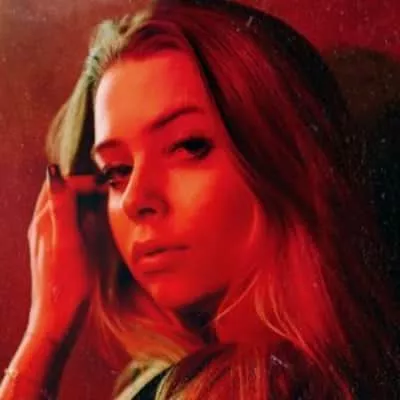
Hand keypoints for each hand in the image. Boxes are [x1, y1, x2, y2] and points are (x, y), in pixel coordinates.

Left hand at [26, 165, 103, 339]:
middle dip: (82, 185)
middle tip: (108, 189)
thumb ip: (62, 208)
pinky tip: (94, 222)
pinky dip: (82, 214)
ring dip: (83, 198)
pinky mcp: (56, 249)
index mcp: (43, 222)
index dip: (84, 181)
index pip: (62, 186)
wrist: (57, 319)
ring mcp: (48, 238)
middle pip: (60, 193)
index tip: (108, 186)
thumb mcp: (67, 243)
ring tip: (104, 201)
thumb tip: (54, 173)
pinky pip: (68, 221)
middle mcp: (42, 226)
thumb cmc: (65, 284)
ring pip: (64, 206)